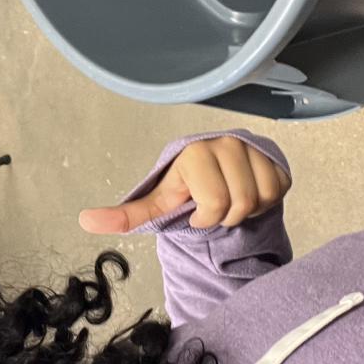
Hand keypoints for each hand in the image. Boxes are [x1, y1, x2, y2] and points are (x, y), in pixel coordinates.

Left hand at [79, 136, 290, 233]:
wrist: (218, 178)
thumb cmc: (187, 191)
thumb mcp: (158, 205)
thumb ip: (126, 215)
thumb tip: (85, 221)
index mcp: (193, 154)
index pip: (215, 201)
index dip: (206, 216)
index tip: (196, 209)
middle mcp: (224, 142)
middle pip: (240, 201)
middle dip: (226, 216)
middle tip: (215, 207)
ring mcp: (252, 146)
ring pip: (262, 197)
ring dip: (247, 209)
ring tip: (231, 200)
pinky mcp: (274, 155)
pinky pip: (278, 189)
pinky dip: (266, 201)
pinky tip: (250, 192)